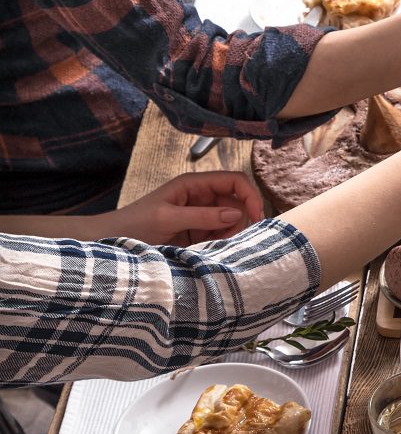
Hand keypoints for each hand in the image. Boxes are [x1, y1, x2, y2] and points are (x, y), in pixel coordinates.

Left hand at [102, 172, 264, 245]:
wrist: (110, 242)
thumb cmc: (133, 225)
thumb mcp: (167, 218)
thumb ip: (201, 216)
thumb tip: (237, 214)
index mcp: (194, 184)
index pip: (234, 180)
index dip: (250, 195)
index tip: (257, 216)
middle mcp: (201, 197)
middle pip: (237, 203)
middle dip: (240, 221)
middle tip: (231, 241)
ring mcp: (200, 216)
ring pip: (232, 222)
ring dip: (231, 235)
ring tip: (214, 248)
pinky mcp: (198, 234)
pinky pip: (221, 236)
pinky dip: (222, 244)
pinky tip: (211, 252)